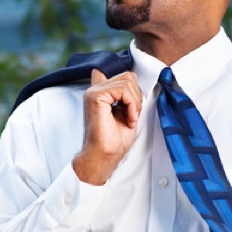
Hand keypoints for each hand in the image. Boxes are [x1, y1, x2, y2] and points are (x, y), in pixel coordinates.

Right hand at [73, 69, 142, 184]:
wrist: (104, 155)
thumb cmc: (114, 140)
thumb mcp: (126, 112)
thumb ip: (127, 96)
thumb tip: (134, 82)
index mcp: (101, 93)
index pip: (120, 75)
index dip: (132, 86)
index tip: (133, 106)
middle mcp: (95, 90)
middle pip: (128, 76)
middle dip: (137, 96)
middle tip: (133, 115)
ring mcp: (94, 92)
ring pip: (128, 82)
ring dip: (135, 102)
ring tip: (130, 118)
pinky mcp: (96, 96)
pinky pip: (123, 90)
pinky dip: (132, 105)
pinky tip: (128, 119)